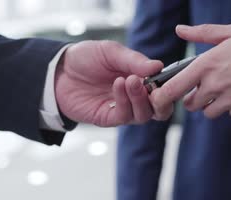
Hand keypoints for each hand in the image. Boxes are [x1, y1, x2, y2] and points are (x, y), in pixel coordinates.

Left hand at [55, 41, 172, 126]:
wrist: (58, 69)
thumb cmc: (86, 58)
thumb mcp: (111, 52)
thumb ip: (134, 60)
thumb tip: (158, 66)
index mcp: (142, 80)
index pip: (165, 89)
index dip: (172, 86)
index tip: (168, 76)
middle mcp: (135, 98)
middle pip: (161, 110)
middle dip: (162, 101)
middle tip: (154, 86)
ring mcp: (122, 109)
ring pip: (143, 115)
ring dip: (140, 98)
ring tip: (130, 80)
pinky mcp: (106, 118)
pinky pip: (123, 116)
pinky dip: (124, 101)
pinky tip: (118, 84)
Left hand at [151, 24, 230, 118]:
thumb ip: (203, 33)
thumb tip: (180, 30)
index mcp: (207, 65)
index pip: (173, 88)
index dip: (164, 95)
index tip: (163, 94)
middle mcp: (215, 85)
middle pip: (191, 104)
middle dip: (194, 98)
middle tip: (203, 86)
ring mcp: (230, 100)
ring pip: (210, 112)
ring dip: (212, 104)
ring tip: (225, 88)